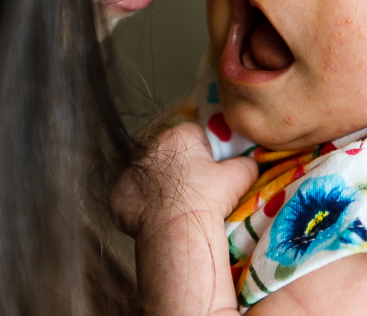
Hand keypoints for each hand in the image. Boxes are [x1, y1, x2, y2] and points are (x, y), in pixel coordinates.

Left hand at [111, 121, 256, 240]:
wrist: (177, 231)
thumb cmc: (208, 199)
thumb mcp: (239, 176)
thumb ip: (245, 162)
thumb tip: (249, 162)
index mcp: (178, 136)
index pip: (192, 135)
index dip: (201, 154)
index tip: (207, 172)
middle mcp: (149, 147)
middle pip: (166, 153)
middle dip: (176, 167)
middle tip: (189, 191)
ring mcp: (128, 170)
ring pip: (146, 174)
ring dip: (155, 185)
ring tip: (170, 206)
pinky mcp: (117, 194)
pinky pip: (129, 195)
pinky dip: (138, 204)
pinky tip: (151, 217)